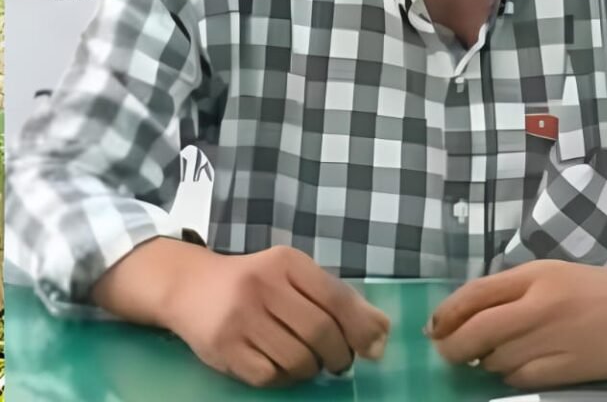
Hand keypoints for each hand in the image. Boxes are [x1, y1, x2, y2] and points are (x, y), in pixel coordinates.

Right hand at [161, 245, 391, 387]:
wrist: (189, 287)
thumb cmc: (255, 283)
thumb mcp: (295, 277)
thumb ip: (337, 299)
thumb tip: (382, 334)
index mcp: (287, 263)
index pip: (336, 297)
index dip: (361, 327)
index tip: (374, 348)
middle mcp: (262, 286)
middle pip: (319, 331)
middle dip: (339, 354)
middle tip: (340, 361)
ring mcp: (239, 318)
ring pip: (296, 357)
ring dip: (312, 369)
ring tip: (311, 363)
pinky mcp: (222, 348)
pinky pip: (268, 375)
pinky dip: (285, 378)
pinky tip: (283, 369)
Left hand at [427, 259, 606, 389]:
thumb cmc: (597, 288)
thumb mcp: (552, 274)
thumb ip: (510, 289)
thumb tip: (461, 316)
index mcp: (536, 276)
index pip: (475, 294)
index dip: (446, 313)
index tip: (434, 327)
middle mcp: (539, 307)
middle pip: (474, 333)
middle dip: (453, 346)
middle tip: (450, 351)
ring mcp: (550, 341)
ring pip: (493, 360)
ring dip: (486, 360)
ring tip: (500, 352)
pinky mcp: (563, 370)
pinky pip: (516, 380)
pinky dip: (510, 376)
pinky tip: (522, 365)